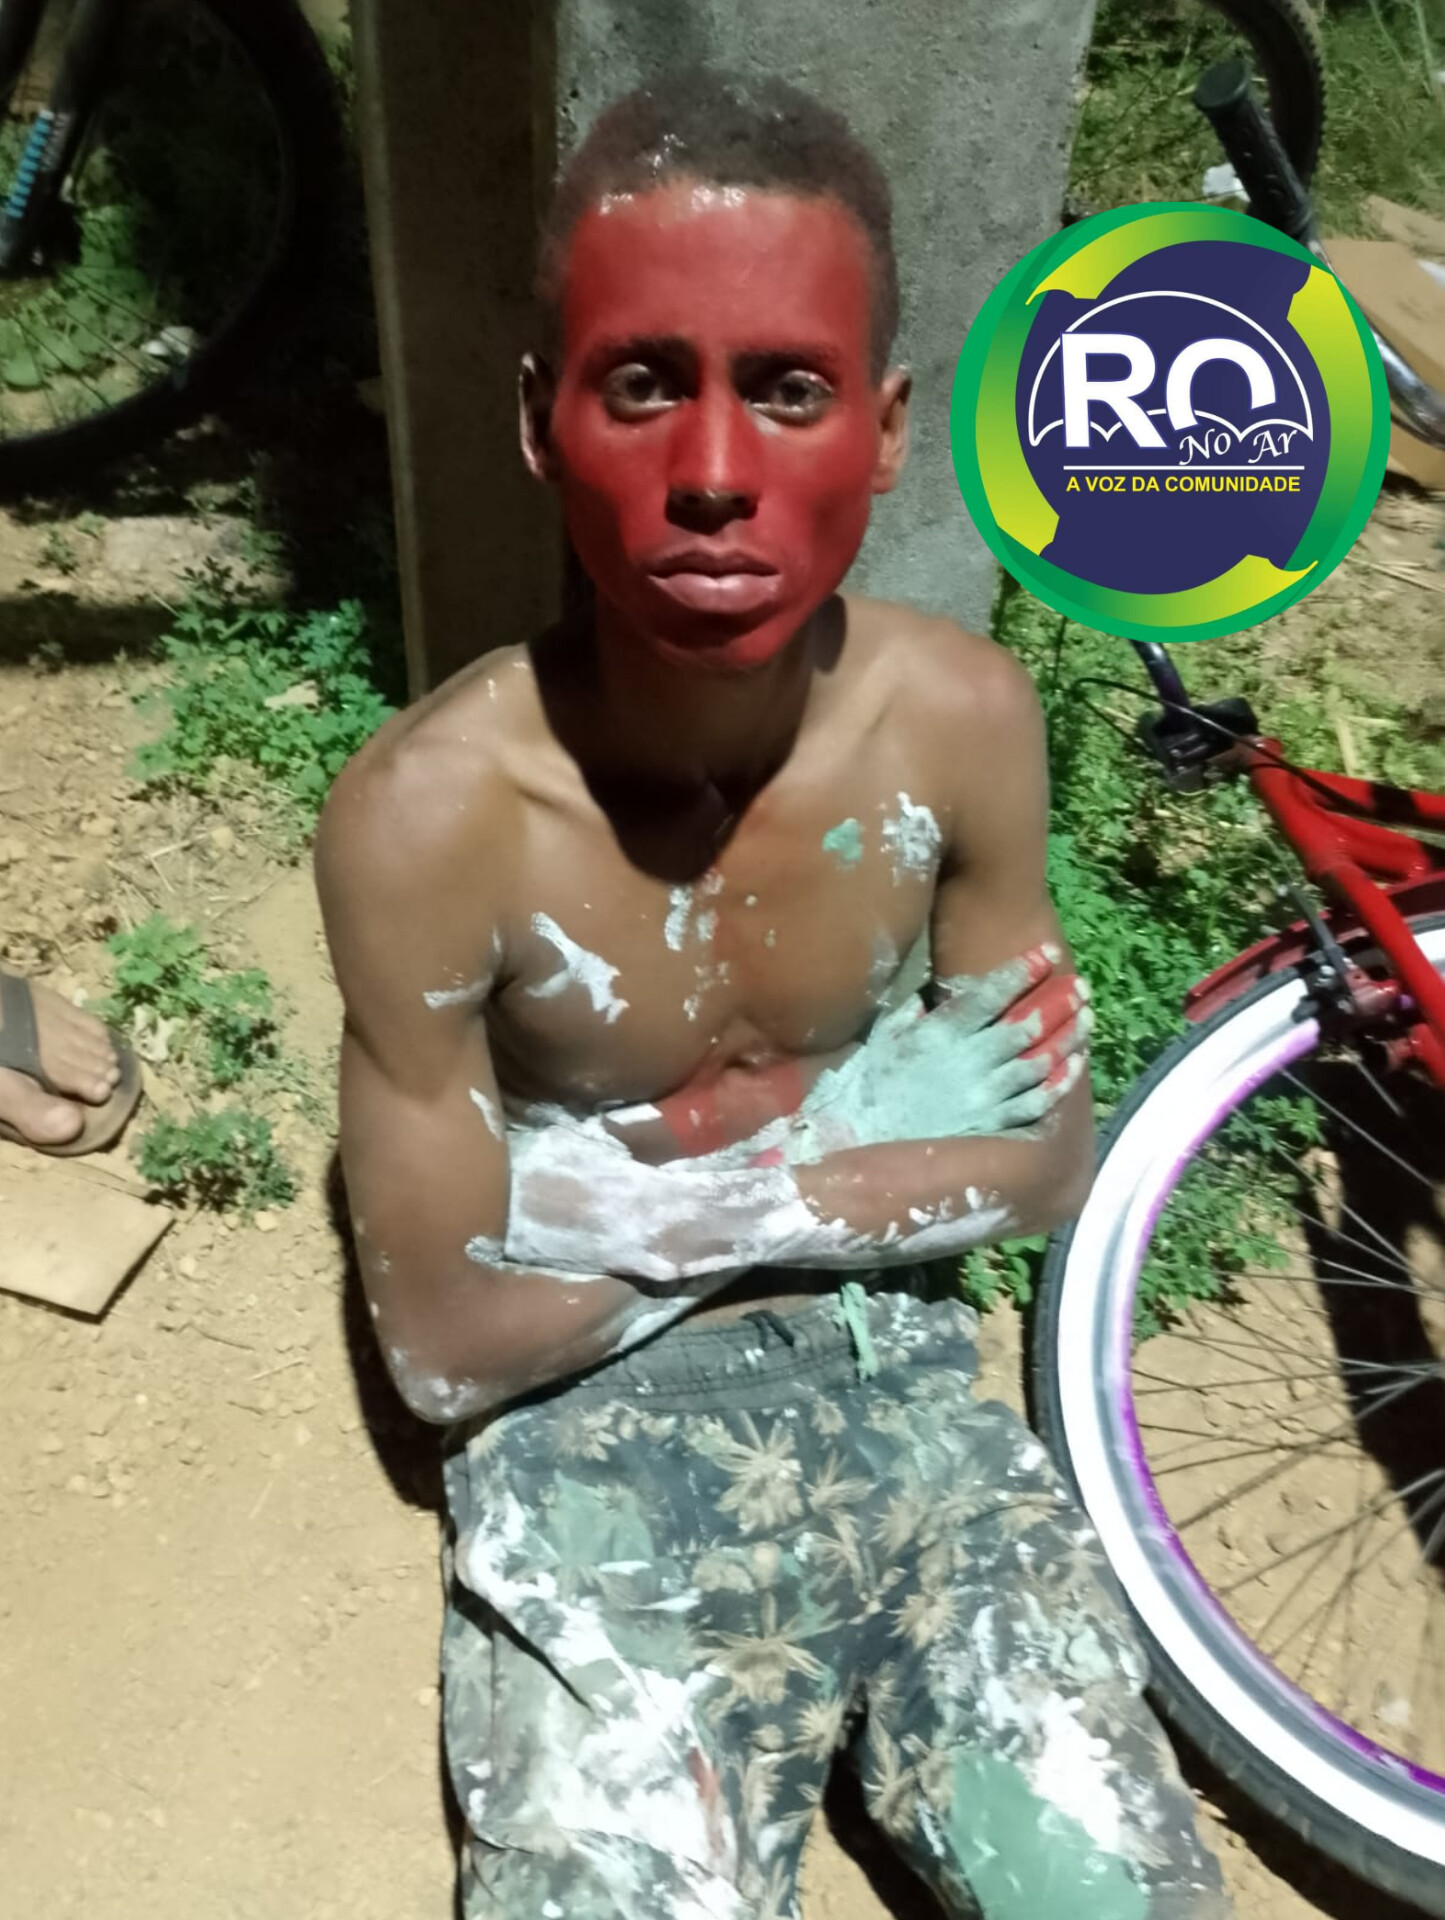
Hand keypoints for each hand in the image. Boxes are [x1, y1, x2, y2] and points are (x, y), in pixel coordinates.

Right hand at [782, 943, 1089, 1162]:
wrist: (861, 1141)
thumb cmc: (869, 1087)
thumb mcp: (882, 1039)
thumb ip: (909, 1013)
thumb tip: (930, 996)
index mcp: (940, 1034)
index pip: (990, 994)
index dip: (1023, 971)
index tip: (1048, 952)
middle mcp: (968, 1062)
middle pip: (1025, 1026)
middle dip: (1057, 1002)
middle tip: (1081, 985)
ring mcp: (983, 1096)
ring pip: (1038, 1062)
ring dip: (1067, 1037)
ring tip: (1087, 1018)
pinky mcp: (991, 1126)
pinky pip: (1034, 1103)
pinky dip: (1059, 1083)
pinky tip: (1074, 1065)